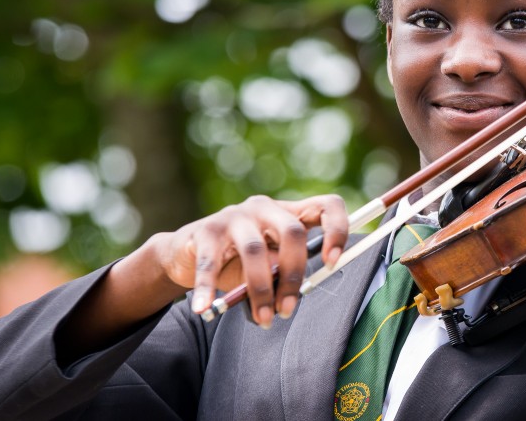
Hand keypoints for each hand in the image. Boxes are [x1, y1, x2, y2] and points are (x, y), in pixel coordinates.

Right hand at [153, 194, 348, 327]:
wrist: (189, 253)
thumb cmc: (238, 262)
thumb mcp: (269, 265)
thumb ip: (283, 275)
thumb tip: (290, 301)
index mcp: (289, 212)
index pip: (326, 206)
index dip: (336, 230)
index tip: (333, 262)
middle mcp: (265, 208)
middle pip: (292, 232)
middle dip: (294, 274)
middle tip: (289, 308)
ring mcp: (235, 215)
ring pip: (255, 250)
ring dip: (261, 289)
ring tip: (262, 318)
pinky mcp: (206, 230)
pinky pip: (211, 263)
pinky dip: (208, 288)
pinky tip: (204, 307)